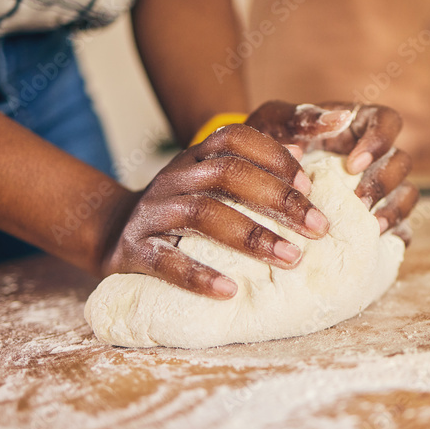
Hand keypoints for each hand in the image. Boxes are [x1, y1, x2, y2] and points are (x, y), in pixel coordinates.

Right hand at [100, 125, 328, 298]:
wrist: (112, 235)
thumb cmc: (180, 213)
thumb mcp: (209, 184)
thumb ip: (250, 168)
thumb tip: (303, 154)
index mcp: (194, 157)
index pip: (236, 138)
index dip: (276, 157)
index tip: (310, 188)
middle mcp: (173, 177)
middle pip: (227, 173)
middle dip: (279, 199)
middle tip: (318, 228)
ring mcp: (151, 212)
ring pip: (202, 212)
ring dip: (252, 235)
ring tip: (291, 258)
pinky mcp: (133, 250)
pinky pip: (166, 260)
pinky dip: (199, 276)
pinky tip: (230, 290)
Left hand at [245, 100, 418, 235]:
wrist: (250, 183)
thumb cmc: (266, 145)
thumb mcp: (274, 123)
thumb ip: (300, 117)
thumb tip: (338, 119)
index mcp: (356, 125)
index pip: (387, 121)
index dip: (379, 141)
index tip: (353, 164)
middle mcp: (374, 155)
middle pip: (401, 161)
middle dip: (383, 181)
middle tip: (357, 200)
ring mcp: (378, 188)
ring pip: (407, 193)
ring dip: (394, 209)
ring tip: (371, 226)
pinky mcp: (376, 217)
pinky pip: (401, 226)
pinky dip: (394, 233)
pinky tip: (374, 242)